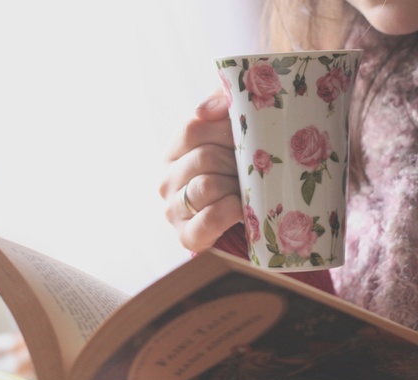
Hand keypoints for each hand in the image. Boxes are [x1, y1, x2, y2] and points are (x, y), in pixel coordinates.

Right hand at [159, 91, 241, 252]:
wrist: (245, 221)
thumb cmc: (239, 172)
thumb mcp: (233, 135)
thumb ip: (225, 105)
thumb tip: (209, 108)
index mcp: (174, 150)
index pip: (194, 127)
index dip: (226, 129)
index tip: (248, 135)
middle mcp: (166, 179)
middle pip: (205, 157)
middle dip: (236, 161)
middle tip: (252, 167)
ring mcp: (173, 210)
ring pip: (207, 185)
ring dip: (236, 186)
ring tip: (247, 188)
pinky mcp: (187, 236)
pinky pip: (211, 217)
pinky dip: (232, 211)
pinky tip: (242, 208)